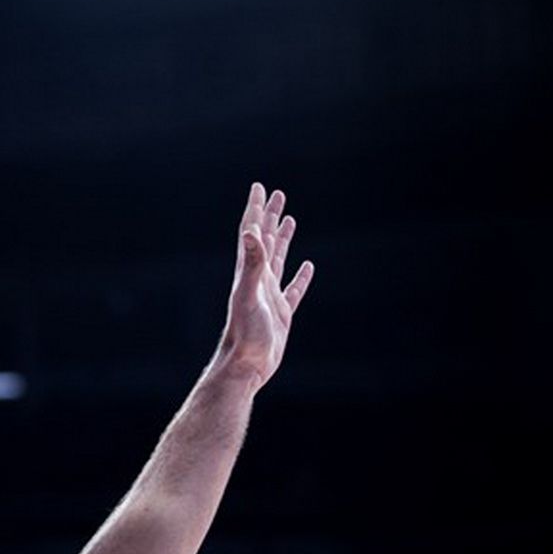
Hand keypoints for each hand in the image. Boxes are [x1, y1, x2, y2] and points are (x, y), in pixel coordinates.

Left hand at [218, 182, 316, 387]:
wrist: (246, 367)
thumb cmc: (244, 334)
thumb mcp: (248, 295)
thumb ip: (251, 264)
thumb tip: (249, 231)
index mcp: (248, 272)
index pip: (251, 233)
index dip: (255, 209)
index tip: (260, 187)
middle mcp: (257, 280)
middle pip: (264, 240)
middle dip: (269, 216)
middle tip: (277, 193)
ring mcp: (270, 296)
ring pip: (278, 260)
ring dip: (282, 239)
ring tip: (289, 220)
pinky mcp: (281, 314)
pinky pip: (293, 290)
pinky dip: (300, 276)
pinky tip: (308, 266)